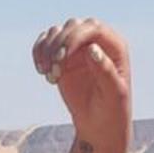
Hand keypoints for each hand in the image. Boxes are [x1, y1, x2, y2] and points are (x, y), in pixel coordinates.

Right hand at [31, 18, 131, 152]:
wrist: (99, 125)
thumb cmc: (112, 111)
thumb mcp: (113, 94)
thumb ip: (105, 71)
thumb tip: (92, 48)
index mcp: (114, 46)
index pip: (93, 28)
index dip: (75, 37)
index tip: (62, 57)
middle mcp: (96, 41)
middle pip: (73, 26)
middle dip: (59, 44)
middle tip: (53, 69)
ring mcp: (78, 47)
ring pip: (56, 32)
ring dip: (46, 50)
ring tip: (48, 74)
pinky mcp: (62, 56)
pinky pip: (45, 43)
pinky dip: (39, 52)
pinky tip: (42, 71)